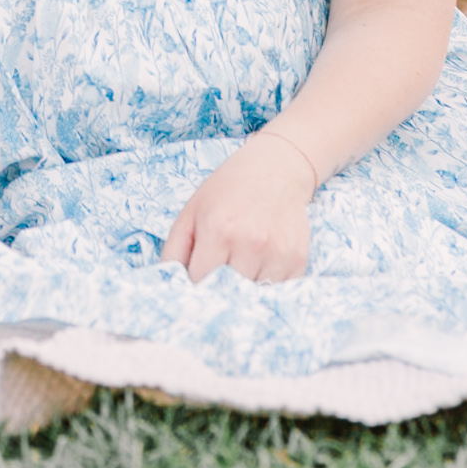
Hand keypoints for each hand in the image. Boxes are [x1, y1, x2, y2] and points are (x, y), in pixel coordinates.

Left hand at [160, 132, 315, 283]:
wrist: (275, 169)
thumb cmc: (226, 192)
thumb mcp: (190, 212)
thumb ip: (173, 251)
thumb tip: (168, 286)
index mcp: (218, 230)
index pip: (201, 282)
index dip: (194, 288)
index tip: (193, 287)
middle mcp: (251, 242)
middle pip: (229, 294)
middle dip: (219, 294)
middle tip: (216, 285)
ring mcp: (278, 252)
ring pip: (254, 298)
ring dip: (244, 294)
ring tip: (239, 272)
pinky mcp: (298, 259)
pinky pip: (279, 292)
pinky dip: (266, 289)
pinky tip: (260, 268)